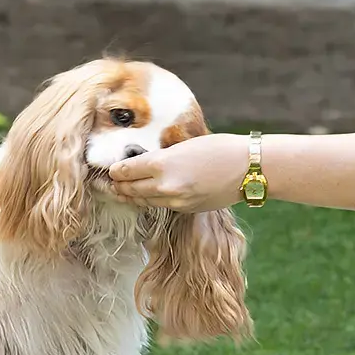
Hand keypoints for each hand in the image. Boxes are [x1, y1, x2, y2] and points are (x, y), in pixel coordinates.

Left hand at [109, 133, 247, 212]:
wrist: (248, 168)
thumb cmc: (218, 147)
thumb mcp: (183, 145)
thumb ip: (160, 157)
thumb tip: (139, 162)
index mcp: (162, 164)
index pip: (125, 171)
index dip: (113, 170)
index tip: (108, 168)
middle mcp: (165, 185)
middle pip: (128, 189)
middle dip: (116, 185)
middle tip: (105, 182)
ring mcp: (175, 201)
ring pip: (141, 200)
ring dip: (129, 195)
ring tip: (117, 190)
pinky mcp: (184, 209)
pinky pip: (159, 205)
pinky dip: (149, 199)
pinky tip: (144, 194)